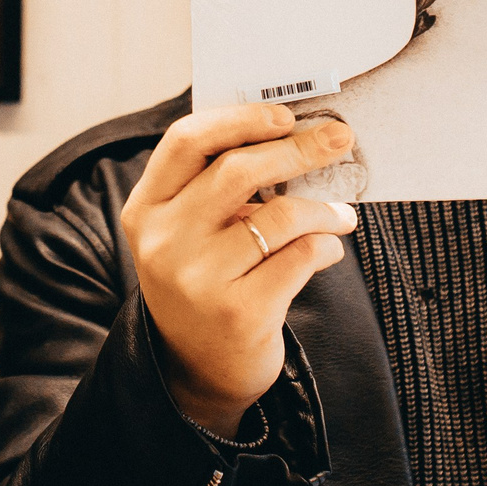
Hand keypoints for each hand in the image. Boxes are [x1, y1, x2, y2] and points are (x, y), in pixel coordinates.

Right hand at [122, 107, 358, 436]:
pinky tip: (327, 250)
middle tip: (338, 138)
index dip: (240, 118)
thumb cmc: (206, 281)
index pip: (187, 141)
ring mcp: (198, 280)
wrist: (199, 370)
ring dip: (322, 208)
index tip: (285, 115)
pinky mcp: (239, 313)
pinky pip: (300, 257)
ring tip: (340, 215)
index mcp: (146, 209)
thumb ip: (217, 185)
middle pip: (238, 169)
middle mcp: (164, 242)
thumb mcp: (189, 231)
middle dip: (297, 148)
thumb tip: (293, 133)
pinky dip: (326, 246)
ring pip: (279, 215)